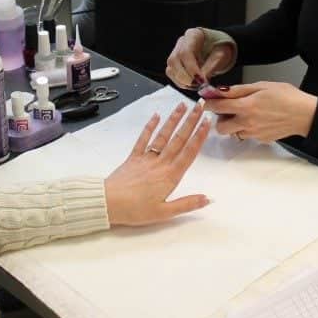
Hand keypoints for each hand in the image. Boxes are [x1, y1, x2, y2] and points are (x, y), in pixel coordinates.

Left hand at [104, 101, 210, 225]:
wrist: (108, 203)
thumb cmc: (136, 210)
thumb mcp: (164, 213)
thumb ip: (187, 204)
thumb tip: (208, 199)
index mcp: (170, 176)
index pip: (189, 152)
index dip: (200, 136)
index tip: (207, 122)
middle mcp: (161, 163)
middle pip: (179, 139)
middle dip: (191, 121)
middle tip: (201, 105)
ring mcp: (146, 158)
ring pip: (163, 135)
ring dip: (174, 119)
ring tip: (183, 105)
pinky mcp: (133, 157)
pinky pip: (143, 139)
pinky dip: (150, 126)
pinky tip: (156, 116)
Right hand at [165, 28, 234, 87]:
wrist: (216, 48)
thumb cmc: (219, 49)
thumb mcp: (220, 55)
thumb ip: (211, 66)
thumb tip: (201, 80)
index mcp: (193, 35)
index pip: (185, 52)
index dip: (191, 68)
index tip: (201, 80)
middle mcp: (181, 42)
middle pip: (174, 60)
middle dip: (186, 77)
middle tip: (199, 85)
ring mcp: (175, 52)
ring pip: (170, 68)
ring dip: (183, 81)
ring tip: (198, 85)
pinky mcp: (173, 63)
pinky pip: (171, 74)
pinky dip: (181, 83)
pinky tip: (192, 84)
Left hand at [202, 81, 317, 142]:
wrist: (305, 114)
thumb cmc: (286, 96)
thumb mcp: (262, 86)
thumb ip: (238, 90)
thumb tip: (220, 91)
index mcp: (246, 106)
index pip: (217, 107)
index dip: (208, 103)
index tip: (206, 100)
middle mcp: (247, 123)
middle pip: (220, 127)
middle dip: (220, 119)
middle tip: (229, 109)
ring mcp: (253, 134)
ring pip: (233, 133)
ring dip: (234, 125)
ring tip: (247, 114)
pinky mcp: (261, 140)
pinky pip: (247, 135)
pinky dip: (247, 129)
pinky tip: (259, 120)